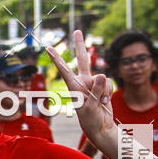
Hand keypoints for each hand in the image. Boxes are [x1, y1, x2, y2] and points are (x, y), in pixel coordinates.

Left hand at [47, 30, 114, 149]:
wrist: (100, 127)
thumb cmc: (91, 120)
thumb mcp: (92, 107)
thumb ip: (97, 91)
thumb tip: (102, 75)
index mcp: (74, 88)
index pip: (64, 71)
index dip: (57, 59)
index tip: (48, 48)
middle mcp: (82, 82)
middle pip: (83, 60)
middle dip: (80, 45)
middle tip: (76, 31)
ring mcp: (93, 84)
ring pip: (103, 77)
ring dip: (105, 90)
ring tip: (100, 103)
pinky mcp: (102, 87)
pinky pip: (109, 83)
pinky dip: (109, 92)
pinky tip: (105, 102)